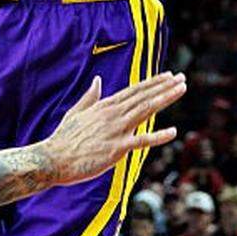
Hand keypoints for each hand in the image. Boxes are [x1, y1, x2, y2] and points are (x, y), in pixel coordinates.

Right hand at [43, 72, 184, 185]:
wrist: (53, 159)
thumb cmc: (63, 138)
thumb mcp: (76, 112)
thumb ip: (90, 96)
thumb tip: (97, 80)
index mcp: (104, 106)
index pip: (134, 90)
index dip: (153, 83)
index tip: (168, 76)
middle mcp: (113, 114)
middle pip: (144, 97)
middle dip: (165, 87)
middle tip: (182, 79)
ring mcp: (116, 130)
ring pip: (146, 110)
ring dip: (165, 99)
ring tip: (181, 90)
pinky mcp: (117, 148)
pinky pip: (142, 141)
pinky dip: (159, 136)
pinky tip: (173, 132)